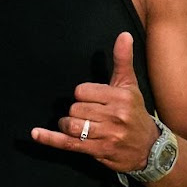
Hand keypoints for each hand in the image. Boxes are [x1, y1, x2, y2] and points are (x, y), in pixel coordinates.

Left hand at [31, 33, 159, 172]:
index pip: (82, 91)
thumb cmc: (135, 113)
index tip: (92, 100)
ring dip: (67, 125)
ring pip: (72, 126)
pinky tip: (36, 134)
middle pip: (76, 109)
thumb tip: (123, 35)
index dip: (82, 95)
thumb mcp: (130, 86)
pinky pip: (69, 144)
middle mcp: (115, 116)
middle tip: (87, 115)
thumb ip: (123, 60)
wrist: (150, 147)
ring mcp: (107, 135)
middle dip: (76, 111)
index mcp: (120, 97)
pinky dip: (50, 139)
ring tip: (74, 125)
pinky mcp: (99, 151)